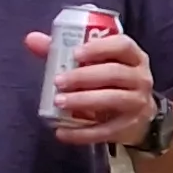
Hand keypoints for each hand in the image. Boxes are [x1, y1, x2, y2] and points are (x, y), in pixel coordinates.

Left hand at [28, 29, 158, 145]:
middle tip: (58, 81)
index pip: (122, 45)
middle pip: (114, 73)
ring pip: (113, 99)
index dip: (99, 48)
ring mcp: (137, 102)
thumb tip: (32, 39)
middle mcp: (140, 77)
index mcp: (132, 57)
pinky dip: (82, 133)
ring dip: (83, 100)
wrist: (136, 116)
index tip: (74, 54)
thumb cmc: (109, 82)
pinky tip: (61, 132)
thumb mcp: (94, 64)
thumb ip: (63, 51)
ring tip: (58, 102)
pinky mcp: (129, 127)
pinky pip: (105, 130)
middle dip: (84, 76)